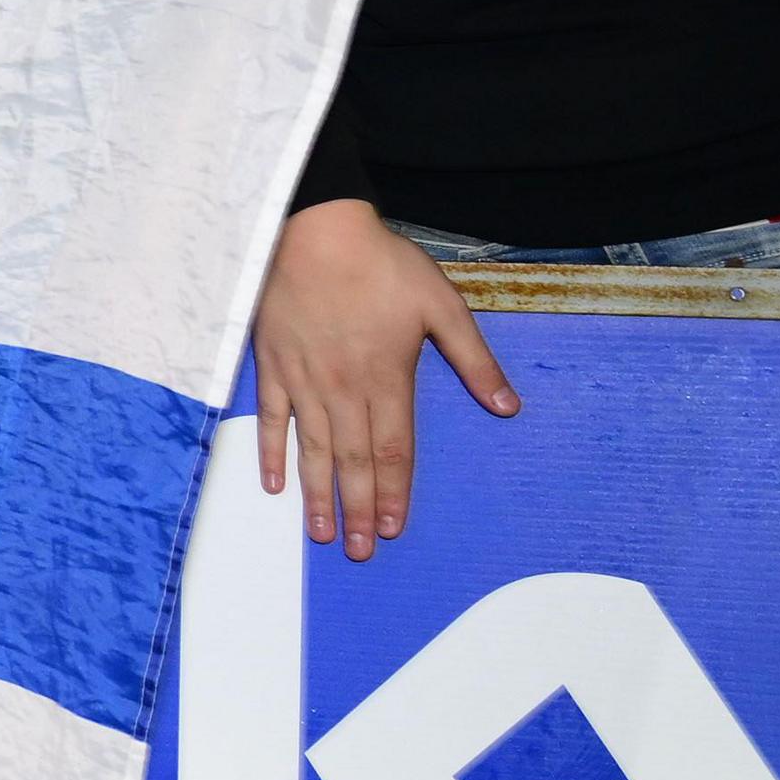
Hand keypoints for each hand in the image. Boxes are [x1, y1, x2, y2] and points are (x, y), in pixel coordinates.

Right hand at [252, 200, 517, 558]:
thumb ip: (474, 360)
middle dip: (359, 509)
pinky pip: (271, 418)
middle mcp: (342, 389)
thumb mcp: (442, 305)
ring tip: (322, 533)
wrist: (313, 229)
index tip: (395, 529)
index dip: (396, 492)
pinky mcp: (272, 365)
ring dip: (317, 495)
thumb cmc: (381, 264)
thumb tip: (508, 407)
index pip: (394, 450)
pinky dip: (272, 452)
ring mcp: (303, 380)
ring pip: (311, 449)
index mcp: (386, 378)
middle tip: (360, 551)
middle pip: (352, 461)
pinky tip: (272, 483)